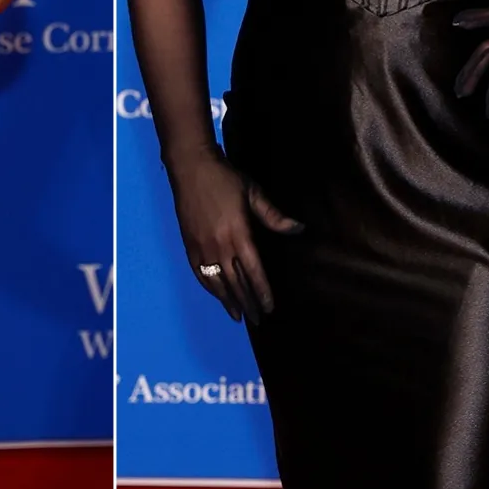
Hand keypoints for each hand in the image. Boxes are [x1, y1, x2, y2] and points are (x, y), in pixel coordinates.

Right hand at [167, 147, 301, 325]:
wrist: (191, 168)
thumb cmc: (226, 178)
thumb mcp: (253, 194)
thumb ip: (274, 216)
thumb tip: (299, 229)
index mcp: (238, 234)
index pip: (253, 271)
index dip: (262, 291)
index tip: (269, 307)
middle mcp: (219, 246)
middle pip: (236, 282)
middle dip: (248, 303)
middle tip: (257, 319)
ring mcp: (202, 247)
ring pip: (217, 282)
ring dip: (228, 301)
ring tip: (238, 316)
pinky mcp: (189, 245)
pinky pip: (200, 273)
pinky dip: (210, 287)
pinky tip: (217, 295)